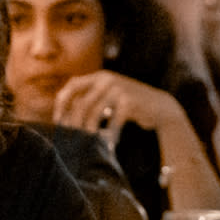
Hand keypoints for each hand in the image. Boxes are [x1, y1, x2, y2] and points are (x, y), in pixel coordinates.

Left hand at [51, 70, 168, 138]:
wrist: (160, 107)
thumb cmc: (129, 106)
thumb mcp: (108, 97)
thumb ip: (90, 99)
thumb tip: (64, 117)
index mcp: (99, 77)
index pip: (72, 86)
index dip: (62, 103)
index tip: (59, 121)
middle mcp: (107, 79)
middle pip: (81, 102)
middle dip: (74, 122)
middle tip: (73, 137)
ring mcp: (118, 89)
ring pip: (94, 113)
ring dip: (90, 131)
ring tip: (91, 142)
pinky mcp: (129, 101)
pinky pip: (112, 122)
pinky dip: (110, 134)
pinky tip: (111, 142)